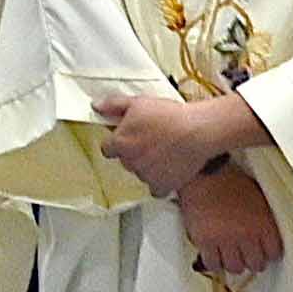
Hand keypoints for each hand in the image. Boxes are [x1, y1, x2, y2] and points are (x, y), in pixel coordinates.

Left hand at [94, 87, 246, 199]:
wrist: (196, 131)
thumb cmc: (169, 116)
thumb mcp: (137, 102)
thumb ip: (113, 105)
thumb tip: (96, 107)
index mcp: (121, 143)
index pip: (107, 149)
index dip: (117, 143)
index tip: (127, 139)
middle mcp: (130, 162)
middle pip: (126, 161)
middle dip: (134, 153)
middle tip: (151, 141)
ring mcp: (146, 175)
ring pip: (141, 173)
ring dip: (148, 166)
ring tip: (164, 151)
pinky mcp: (163, 185)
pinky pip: (156, 189)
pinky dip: (161, 182)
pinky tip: (168, 169)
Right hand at [174, 161, 286, 278]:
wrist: (204, 172)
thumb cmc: (230, 180)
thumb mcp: (258, 197)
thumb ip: (265, 220)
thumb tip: (267, 236)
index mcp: (264, 222)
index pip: (274, 252)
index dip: (269, 254)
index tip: (264, 253)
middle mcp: (247, 234)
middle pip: (256, 264)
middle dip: (252, 261)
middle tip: (247, 256)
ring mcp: (226, 239)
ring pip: (235, 267)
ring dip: (234, 263)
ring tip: (230, 256)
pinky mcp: (205, 241)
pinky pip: (213, 264)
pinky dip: (215, 263)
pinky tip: (214, 256)